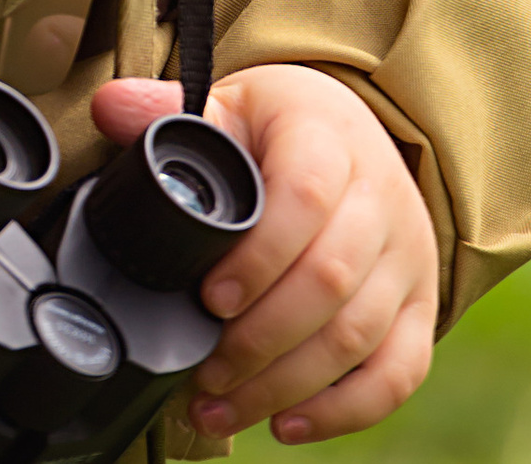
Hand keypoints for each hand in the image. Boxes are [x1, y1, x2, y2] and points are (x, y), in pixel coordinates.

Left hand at [88, 62, 435, 448]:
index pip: (306, 196)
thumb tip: (110, 108)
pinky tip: (287, 424)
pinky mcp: (420, 305)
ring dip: (286, 385)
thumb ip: (168, 111)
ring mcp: (407, 255)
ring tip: (222, 407)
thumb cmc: (283, 129)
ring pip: (359, 335)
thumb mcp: (231, 106)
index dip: (258, 257)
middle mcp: (381, 196)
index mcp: (329, 137)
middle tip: (205, 372)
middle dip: (260, 340)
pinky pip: (398, 372)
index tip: (209, 299)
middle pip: (331, 280)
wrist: (354, 136)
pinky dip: (344, 411)